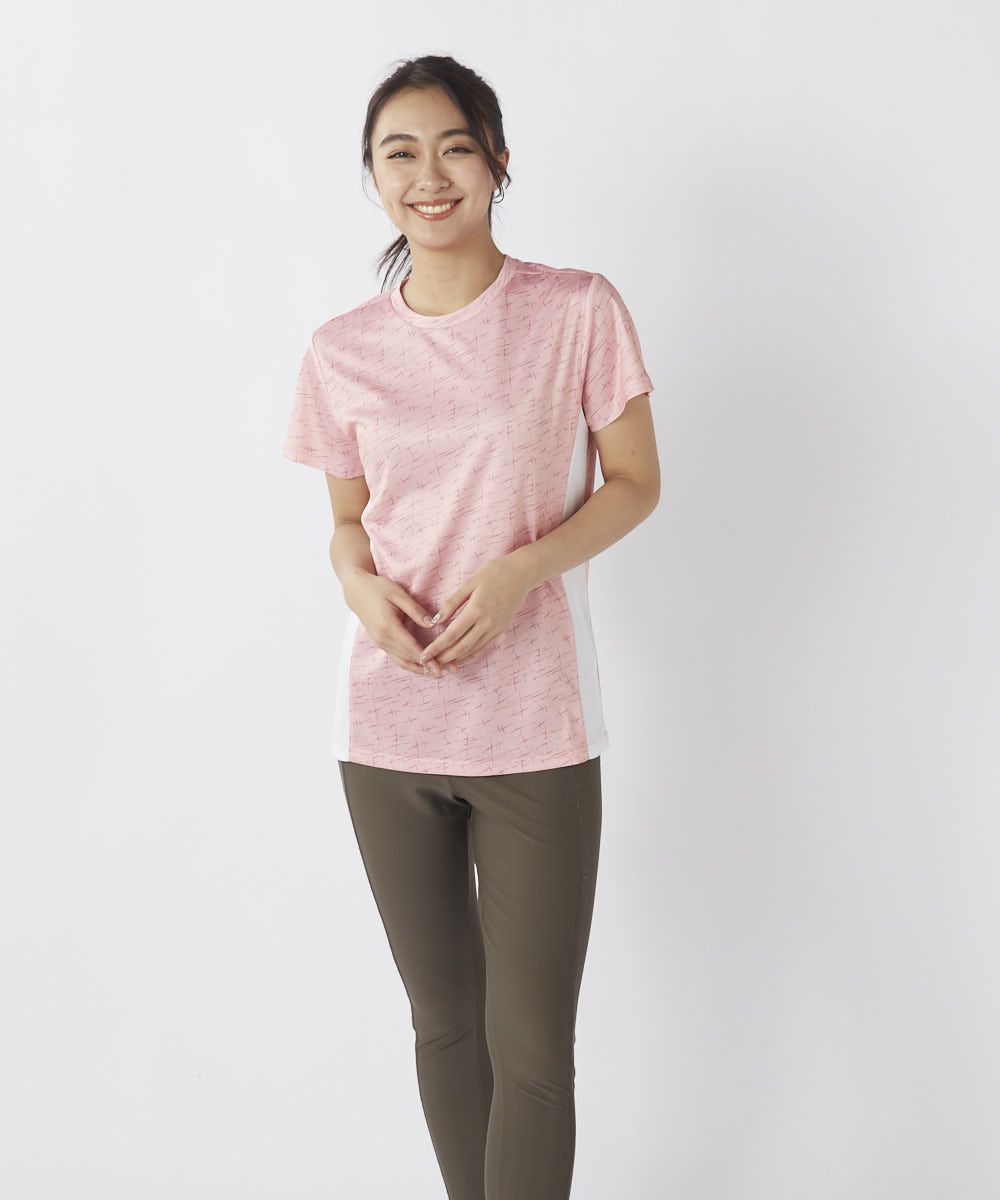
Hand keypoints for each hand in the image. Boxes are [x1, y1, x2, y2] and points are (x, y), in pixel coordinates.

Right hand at [342, 568, 457, 677]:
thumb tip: (434, 624)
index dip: (428, 659)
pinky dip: (410, 664)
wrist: (356, 590)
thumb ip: (416, 610)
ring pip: (402, 661)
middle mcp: (382, 638)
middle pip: (409, 657)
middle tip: (450, 669)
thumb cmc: (377, 588)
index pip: (412, 647)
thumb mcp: (398, 594)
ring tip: (438, 673)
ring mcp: (379, 642)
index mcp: (388, 626)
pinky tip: (422, 667)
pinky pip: (396, 657)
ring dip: (420, 668)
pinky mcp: (380, 642)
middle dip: (429, 666)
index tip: (442, 667)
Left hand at [418, 554, 533, 668]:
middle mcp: (487, 623)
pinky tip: (460, 658)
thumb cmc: (494, 573)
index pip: (451, 634)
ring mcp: (496, 628)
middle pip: (461, 647)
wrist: (522, 573)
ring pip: (472, 650)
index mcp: (476, 610)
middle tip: (428, 664)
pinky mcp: (501, 630)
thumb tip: (436, 620)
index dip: (436, 647)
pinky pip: (484, 647)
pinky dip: (471, 655)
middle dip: (443, 658)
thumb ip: (452, 602)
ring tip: (441, 664)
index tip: (424, 655)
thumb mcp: (470, 582)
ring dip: (456, 659)